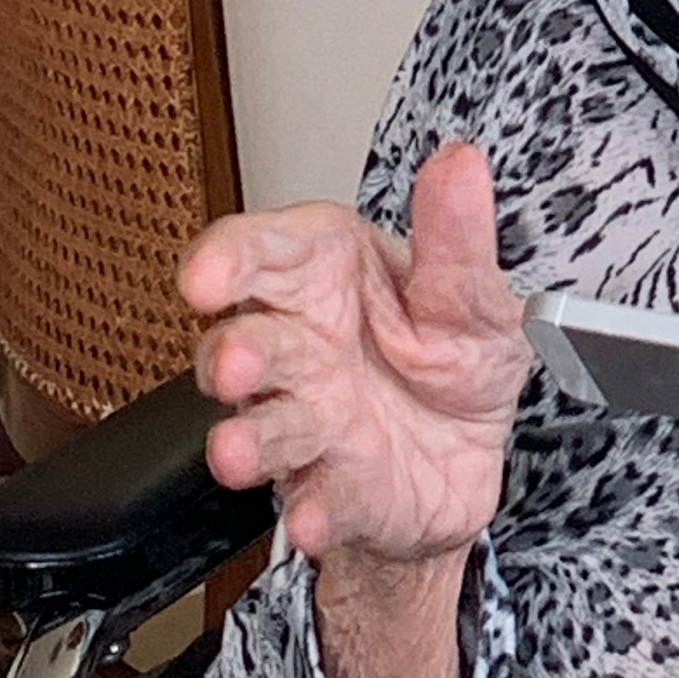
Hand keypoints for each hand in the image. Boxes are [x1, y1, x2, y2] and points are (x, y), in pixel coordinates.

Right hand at [182, 140, 530, 564]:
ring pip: (263, 425)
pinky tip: (315, 514)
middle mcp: (300, 347)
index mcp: (326, 275)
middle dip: (230, 354)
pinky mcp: (330, 489)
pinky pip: (314, 499)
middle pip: (244, 341)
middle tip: (232, 366)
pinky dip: (314, 509)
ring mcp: (308, 420)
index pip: (262, 251)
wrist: (467, 459)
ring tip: (237, 451)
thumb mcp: (473, 293)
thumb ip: (457, 236)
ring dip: (249, 439)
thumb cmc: (450, 355)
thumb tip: (458, 163)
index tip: (205, 274)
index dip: (225, 258)